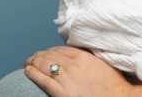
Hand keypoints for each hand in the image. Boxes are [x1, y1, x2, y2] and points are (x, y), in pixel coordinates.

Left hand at [24, 46, 141, 96]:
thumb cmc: (113, 84)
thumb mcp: (102, 63)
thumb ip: (89, 56)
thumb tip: (77, 53)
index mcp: (84, 57)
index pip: (61, 49)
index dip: (51, 50)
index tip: (46, 51)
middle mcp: (74, 65)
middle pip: (51, 55)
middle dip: (40, 55)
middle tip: (33, 56)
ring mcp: (67, 79)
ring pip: (45, 65)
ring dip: (34, 62)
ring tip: (28, 62)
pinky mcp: (62, 93)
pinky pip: (44, 80)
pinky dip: (34, 73)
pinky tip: (28, 70)